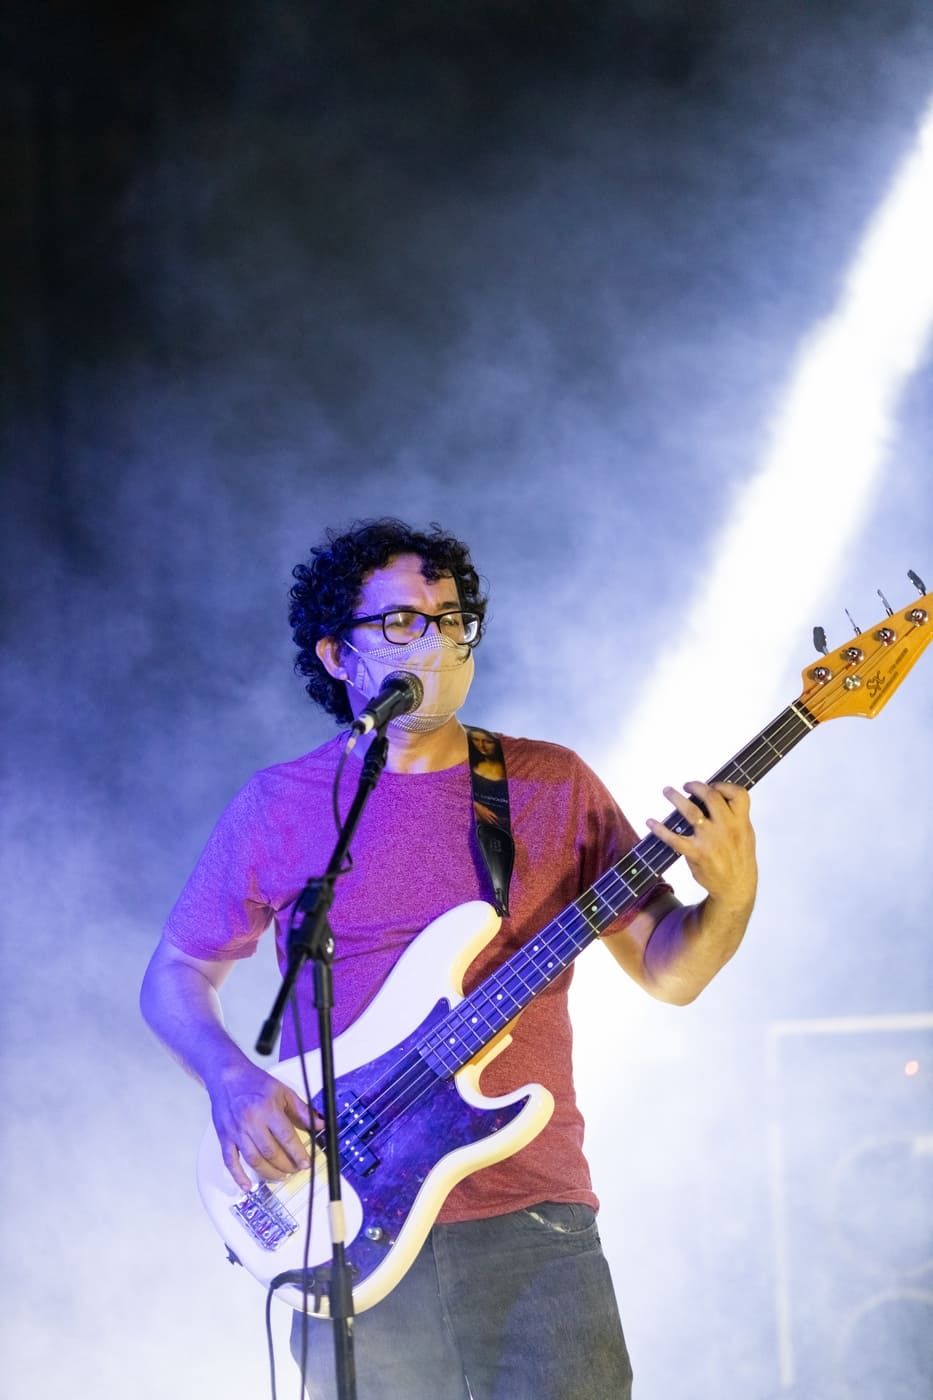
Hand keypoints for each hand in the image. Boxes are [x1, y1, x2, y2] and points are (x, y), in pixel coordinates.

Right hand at [209, 1058, 317, 1193]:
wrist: (227, 1076)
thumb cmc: (254, 1082)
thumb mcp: (283, 1091)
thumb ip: (302, 1109)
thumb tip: (319, 1125)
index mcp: (268, 1109)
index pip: (286, 1137)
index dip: (298, 1153)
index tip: (306, 1163)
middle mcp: (251, 1122)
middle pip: (271, 1152)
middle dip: (286, 1165)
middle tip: (294, 1170)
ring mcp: (236, 1131)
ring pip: (253, 1160)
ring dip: (269, 1173)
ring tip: (280, 1177)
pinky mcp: (224, 1137)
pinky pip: (230, 1161)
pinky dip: (238, 1176)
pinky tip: (248, 1185)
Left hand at [646, 780, 756, 911]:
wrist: (736, 887)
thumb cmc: (739, 857)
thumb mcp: (745, 834)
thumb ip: (734, 815)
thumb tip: (716, 794)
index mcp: (741, 822)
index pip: (739, 794)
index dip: (724, 785)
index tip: (712, 785)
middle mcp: (726, 828)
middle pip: (711, 796)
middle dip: (695, 786)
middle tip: (686, 785)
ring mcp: (710, 840)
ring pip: (690, 811)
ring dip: (676, 798)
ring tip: (667, 791)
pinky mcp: (696, 853)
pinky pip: (673, 838)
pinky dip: (659, 829)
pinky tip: (650, 822)